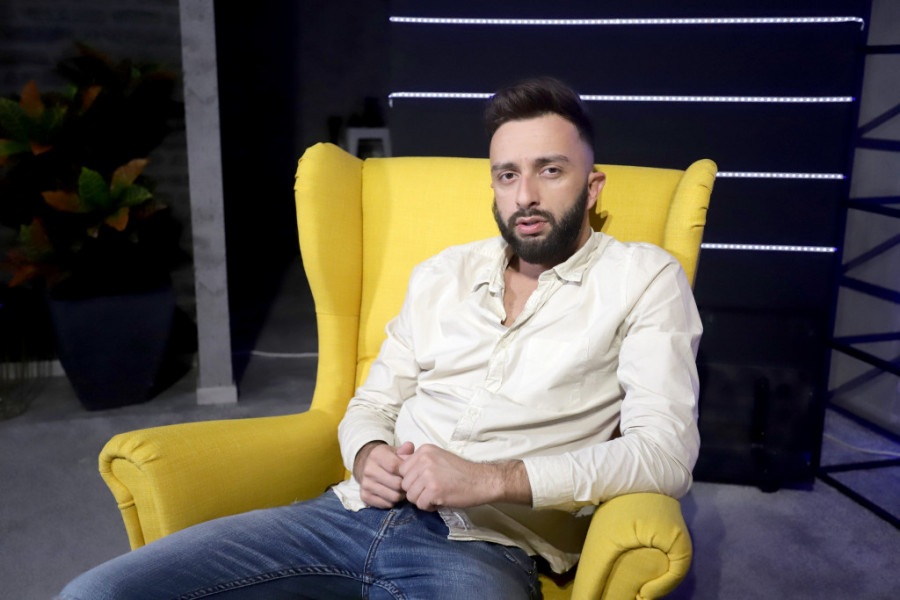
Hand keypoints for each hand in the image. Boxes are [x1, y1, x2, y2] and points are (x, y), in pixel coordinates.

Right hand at [353, 441, 414, 508]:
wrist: (365, 465)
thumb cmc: (386, 458)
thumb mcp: (394, 451)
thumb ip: (404, 450)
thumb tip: (410, 447)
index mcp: (376, 455)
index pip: (395, 466)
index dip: (406, 472)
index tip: (411, 472)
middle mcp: (368, 470)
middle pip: (396, 484)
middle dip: (406, 485)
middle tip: (409, 483)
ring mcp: (365, 484)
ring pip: (393, 496)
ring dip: (401, 495)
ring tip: (402, 489)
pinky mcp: (364, 496)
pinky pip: (387, 504)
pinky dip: (393, 501)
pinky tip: (392, 493)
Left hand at [398, 444, 530, 510]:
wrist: (482, 480)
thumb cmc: (461, 472)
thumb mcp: (438, 458)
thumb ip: (417, 460)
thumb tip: (396, 460)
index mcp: (424, 450)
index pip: (403, 469)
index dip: (413, 480)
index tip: (427, 481)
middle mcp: (424, 460)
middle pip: (405, 484)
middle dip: (417, 491)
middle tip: (434, 490)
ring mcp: (428, 475)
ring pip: (411, 496)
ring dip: (423, 500)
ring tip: (438, 495)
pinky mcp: (434, 490)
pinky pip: (420, 504)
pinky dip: (430, 507)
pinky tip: (441, 500)